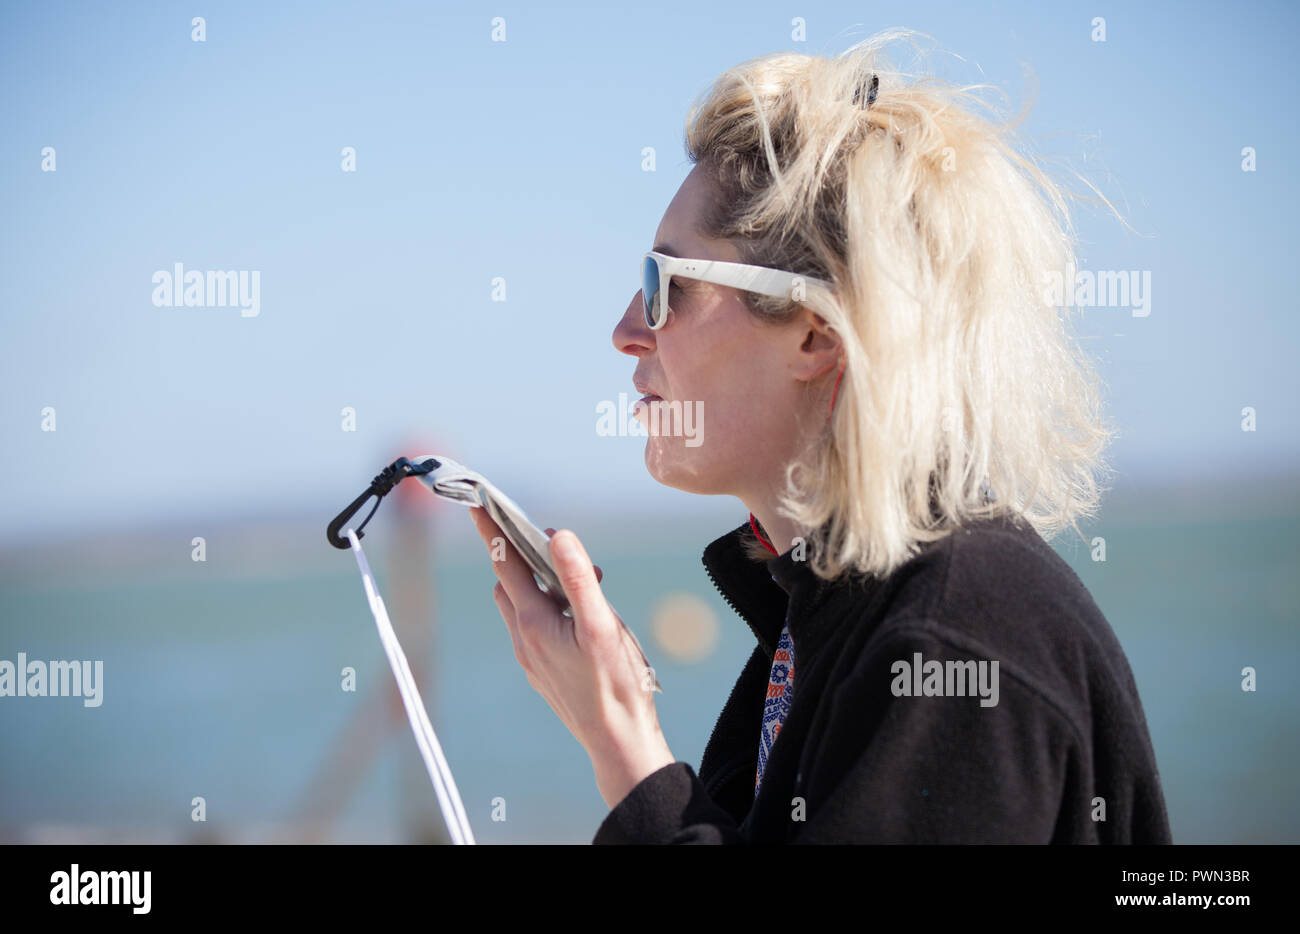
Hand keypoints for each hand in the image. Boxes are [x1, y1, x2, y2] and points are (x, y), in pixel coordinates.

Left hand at [468, 507, 674, 807]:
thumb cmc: (614, 684)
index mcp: (533, 621)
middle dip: (527, 555)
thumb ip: (578, 578)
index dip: (491, 527)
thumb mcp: (602, 625)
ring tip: (586, 586)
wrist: (617, 740)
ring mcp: (530, 656)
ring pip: (520, 604)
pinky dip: (548, 607)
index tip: (475, 499)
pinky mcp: (542, 670)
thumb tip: (558, 535)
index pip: (504, 561)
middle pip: (510, 580)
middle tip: (568, 551)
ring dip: (540, 584)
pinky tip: (580, 618)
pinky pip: (533, 626)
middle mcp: (523, 637)